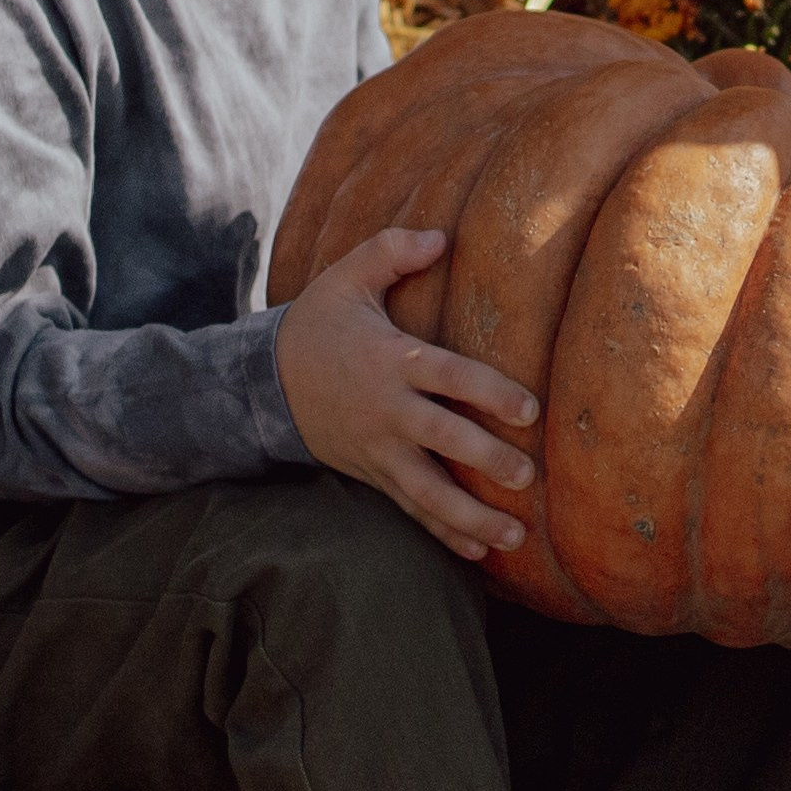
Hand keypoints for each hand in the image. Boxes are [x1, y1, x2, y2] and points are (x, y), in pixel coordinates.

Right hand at [275, 227, 539, 559]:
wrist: (261, 384)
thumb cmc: (318, 325)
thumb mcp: (345, 278)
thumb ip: (390, 251)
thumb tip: (441, 235)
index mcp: (390, 361)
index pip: (448, 377)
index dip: (489, 392)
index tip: (529, 409)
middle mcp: (387, 411)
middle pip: (442, 441)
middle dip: (485, 461)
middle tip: (527, 476)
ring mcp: (378, 450)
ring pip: (428, 492)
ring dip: (471, 518)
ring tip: (515, 536)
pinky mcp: (372, 474)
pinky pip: (411, 510)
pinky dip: (443, 535)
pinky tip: (480, 554)